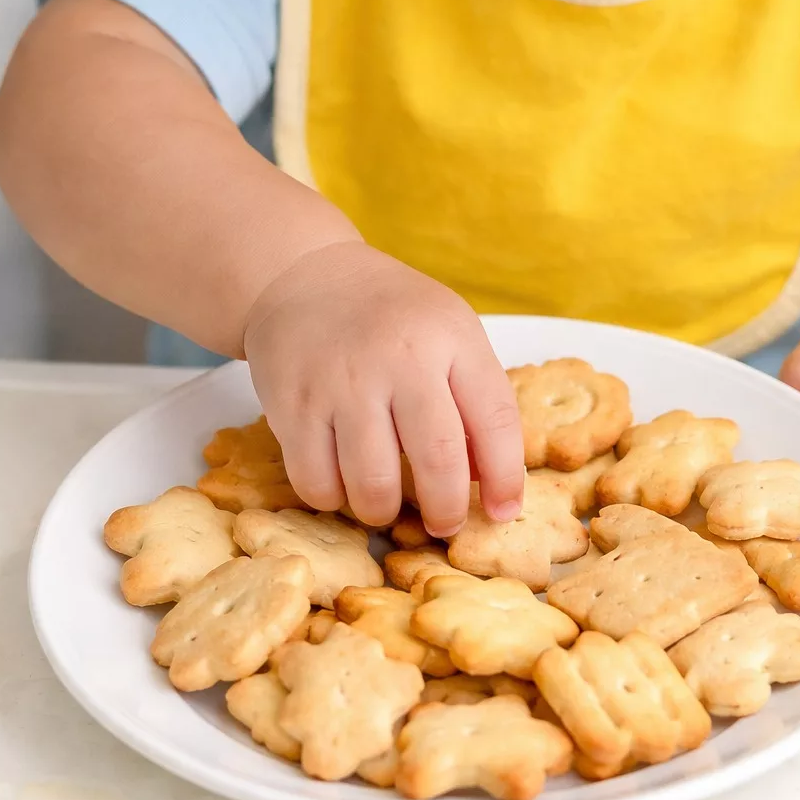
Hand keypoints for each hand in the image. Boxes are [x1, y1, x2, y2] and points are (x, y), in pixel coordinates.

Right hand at [243, 241, 523, 532]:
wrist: (303, 276)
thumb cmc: (392, 318)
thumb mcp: (451, 336)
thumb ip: (476, 401)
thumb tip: (487, 483)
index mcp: (451, 339)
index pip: (496, 421)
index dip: (506, 479)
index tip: (503, 511)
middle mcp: (399, 359)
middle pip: (438, 460)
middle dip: (446, 510)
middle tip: (444, 524)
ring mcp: (342, 383)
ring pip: (372, 483)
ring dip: (383, 511)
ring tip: (384, 505)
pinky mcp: (293, 405)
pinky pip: (316, 482)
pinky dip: (332, 498)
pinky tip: (340, 482)